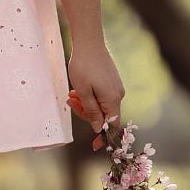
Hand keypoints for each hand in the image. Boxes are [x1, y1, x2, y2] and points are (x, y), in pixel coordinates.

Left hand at [66, 34, 124, 149]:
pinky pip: (101, 95)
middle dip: (86, 113)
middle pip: (104, 115)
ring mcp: (116, 87)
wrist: (89, 42)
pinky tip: (78, 89)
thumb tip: (98, 129)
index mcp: (113, 100)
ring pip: (101, 104)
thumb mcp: (83, 92)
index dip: (104, 137)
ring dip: (85, 103)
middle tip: (71, 102)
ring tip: (72, 94)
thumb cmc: (84, 66)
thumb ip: (91, 112)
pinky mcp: (111, 80)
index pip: (112, 126)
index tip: (95, 147)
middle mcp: (118, 94)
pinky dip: (89, 95)